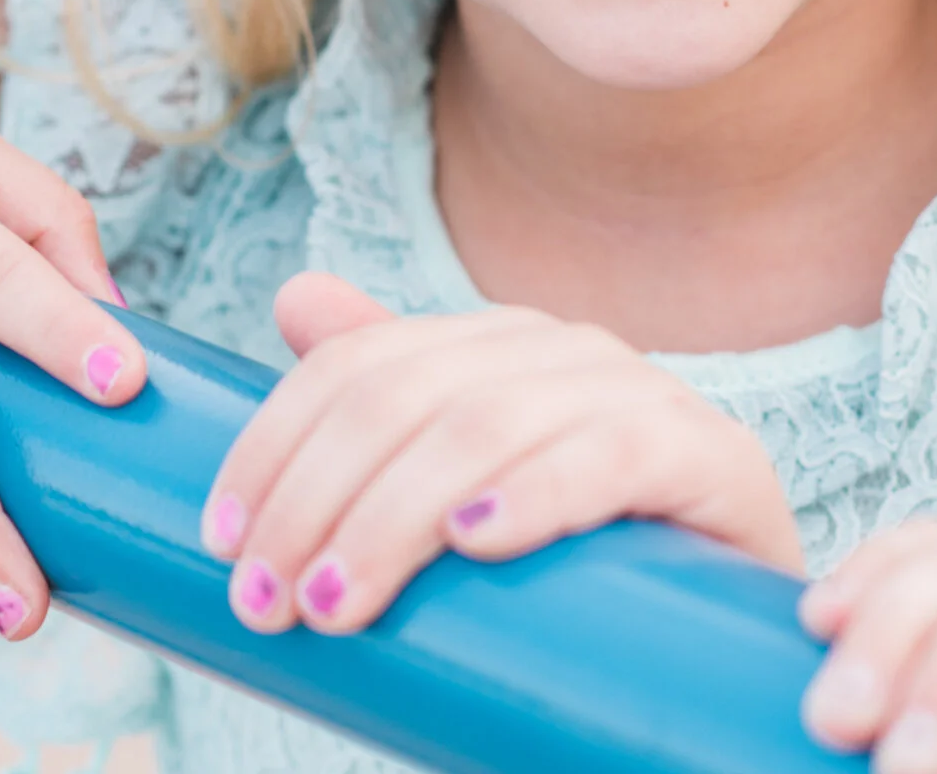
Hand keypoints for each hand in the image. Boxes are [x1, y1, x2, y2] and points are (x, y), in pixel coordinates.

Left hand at [198, 270, 802, 631]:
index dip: (276, 444)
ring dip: (393, 515)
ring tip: (336, 606)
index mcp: (497, 345)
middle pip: (408, 393)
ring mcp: (642, 394)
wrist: (716, 640)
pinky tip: (477, 539)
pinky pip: (611, 455)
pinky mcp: (711, 457)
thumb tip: (295, 296)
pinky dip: (535, 492)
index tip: (220, 544)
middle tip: (266, 605)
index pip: (360, 363)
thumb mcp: (460, 494)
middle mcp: (566, 350)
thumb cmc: (572, 575)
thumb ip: (387, 397)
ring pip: (487, 423)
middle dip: (317, 497)